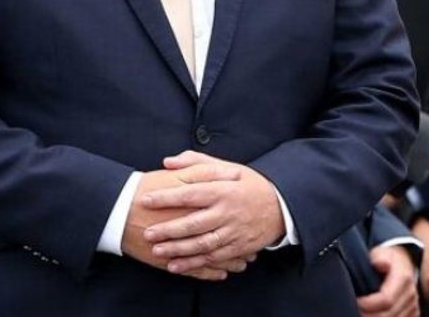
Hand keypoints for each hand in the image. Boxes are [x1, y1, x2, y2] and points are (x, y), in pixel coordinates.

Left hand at [122, 164, 253, 280]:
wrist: (282, 205)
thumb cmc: (251, 184)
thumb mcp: (230, 168)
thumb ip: (198, 163)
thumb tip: (168, 162)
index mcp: (224, 190)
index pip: (191, 193)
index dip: (167, 197)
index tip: (146, 200)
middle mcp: (228, 211)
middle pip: (194, 223)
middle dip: (168, 229)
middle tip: (147, 232)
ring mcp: (234, 231)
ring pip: (202, 244)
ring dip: (178, 249)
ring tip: (157, 251)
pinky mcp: (239, 246)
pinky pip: (214, 257)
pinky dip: (194, 263)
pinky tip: (176, 265)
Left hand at [357, 245, 418, 316]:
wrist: (406, 262)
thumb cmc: (388, 259)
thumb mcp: (382, 252)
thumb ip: (379, 257)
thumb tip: (380, 263)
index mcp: (403, 278)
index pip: (386, 299)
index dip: (368, 304)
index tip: (356, 300)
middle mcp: (411, 294)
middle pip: (388, 315)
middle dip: (368, 315)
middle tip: (354, 310)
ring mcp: (413, 306)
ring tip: (360, 313)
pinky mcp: (413, 313)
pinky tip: (372, 315)